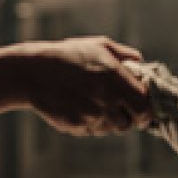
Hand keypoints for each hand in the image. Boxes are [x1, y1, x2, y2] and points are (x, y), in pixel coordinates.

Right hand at [23, 36, 151, 136]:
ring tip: (90, 102)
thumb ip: (125, 55)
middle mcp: (105, 99)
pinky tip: (76, 106)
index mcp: (115, 79)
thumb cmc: (68, 56)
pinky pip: (90, 131)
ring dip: (106, 121)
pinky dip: (87, 123)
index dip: (145, 111)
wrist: (32, 72)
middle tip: (115, 108)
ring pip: (109, 129)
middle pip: (128, 124)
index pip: (144, 106)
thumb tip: (142, 64)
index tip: (141, 111)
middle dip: (125, 118)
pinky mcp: (76, 126)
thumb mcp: (99, 46)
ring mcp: (90, 115)